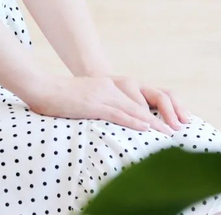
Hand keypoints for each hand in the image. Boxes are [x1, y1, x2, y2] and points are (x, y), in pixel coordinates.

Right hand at [23, 72, 190, 134]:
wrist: (42, 88)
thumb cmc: (61, 98)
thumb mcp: (86, 100)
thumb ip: (102, 106)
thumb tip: (115, 121)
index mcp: (109, 86)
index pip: (139, 99)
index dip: (157, 110)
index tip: (173, 122)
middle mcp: (109, 87)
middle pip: (141, 103)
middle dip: (162, 116)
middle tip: (178, 128)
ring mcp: (102, 94)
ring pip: (133, 109)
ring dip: (153, 123)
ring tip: (169, 133)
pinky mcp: (94, 103)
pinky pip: (118, 113)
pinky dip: (133, 121)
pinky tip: (145, 128)